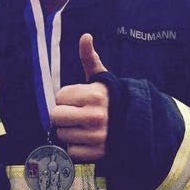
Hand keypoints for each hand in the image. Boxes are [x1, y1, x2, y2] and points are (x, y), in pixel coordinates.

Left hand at [52, 33, 108, 161]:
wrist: (133, 123)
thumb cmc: (110, 97)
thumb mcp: (101, 77)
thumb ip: (89, 57)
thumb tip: (85, 36)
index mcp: (94, 95)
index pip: (59, 97)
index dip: (67, 97)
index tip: (79, 99)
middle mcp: (95, 116)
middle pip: (55, 116)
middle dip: (63, 114)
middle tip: (77, 113)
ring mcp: (97, 136)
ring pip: (61, 134)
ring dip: (70, 131)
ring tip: (84, 126)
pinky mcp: (97, 153)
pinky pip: (70, 151)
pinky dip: (77, 147)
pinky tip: (88, 139)